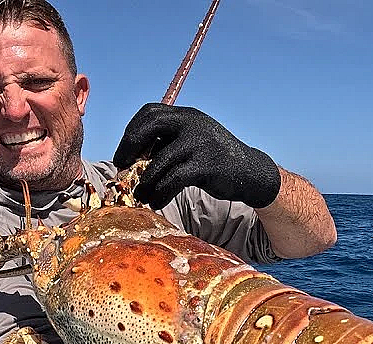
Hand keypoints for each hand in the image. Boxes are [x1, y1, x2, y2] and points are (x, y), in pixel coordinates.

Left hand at [112, 103, 280, 209]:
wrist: (250, 173)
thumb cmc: (214, 161)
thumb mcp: (192, 142)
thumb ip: (167, 142)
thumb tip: (131, 158)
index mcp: (186, 115)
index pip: (150, 113)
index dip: (132, 132)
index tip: (124, 154)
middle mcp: (192, 123)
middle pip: (151, 125)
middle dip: (130, 147)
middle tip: (122, 167)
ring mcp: (200, 143)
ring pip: (160, 161)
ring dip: (145, 181)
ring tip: (141, 195)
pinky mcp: (207, 165)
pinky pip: (174, 180)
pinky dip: (161, 193)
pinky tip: (156, 201)